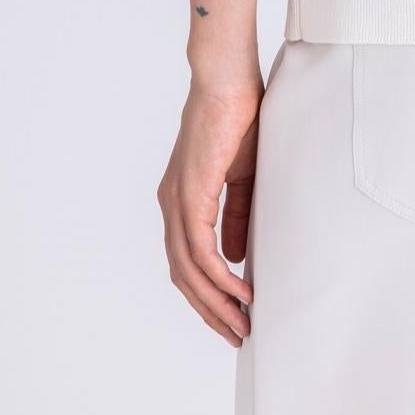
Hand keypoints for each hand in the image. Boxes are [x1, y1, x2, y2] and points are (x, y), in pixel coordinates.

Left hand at [157, 72, 262, 345]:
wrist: (228, 79)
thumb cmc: (238, 116)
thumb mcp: (243, 176)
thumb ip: (236, 216)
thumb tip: (234, 257)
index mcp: (181, 199)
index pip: (187, 261)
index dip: (207, 294)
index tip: (232, 316)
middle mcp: (171, 205)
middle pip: (183, 276)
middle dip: (210, 310)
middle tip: (237, 335)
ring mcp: (176, 201)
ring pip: (188, 271)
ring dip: (215, 302)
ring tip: (242, 323)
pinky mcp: (189, 194)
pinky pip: (199, 250)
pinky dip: (219, 277)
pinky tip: (240, 291)